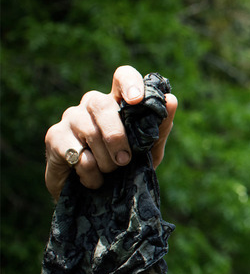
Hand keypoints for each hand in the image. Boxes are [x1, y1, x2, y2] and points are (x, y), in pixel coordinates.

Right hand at [44, 65, 177, 199]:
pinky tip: (93, 179)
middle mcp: (93, 104)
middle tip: (124, 160)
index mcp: (119, 102)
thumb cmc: (126, 168)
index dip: (129, 83)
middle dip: (116, 136)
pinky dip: (89, 171)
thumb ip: (159, 128)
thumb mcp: (149, 152)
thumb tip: (171, 100)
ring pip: (88, 130)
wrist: (97, 197)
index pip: (122, 76)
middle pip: (102, 104)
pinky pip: (75, 151)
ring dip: (104, 159)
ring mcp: (71, 117)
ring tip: (110, 172)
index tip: (136, 100)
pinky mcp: (55, 136)